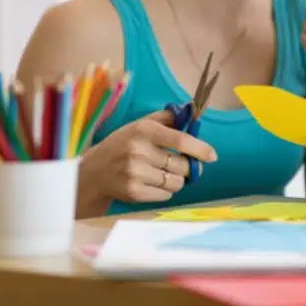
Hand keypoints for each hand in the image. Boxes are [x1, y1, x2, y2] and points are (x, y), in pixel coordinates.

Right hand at [77, 108, 215, 212]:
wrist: (93, 173)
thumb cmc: (121, 146)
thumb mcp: (138, 125)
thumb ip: (165, 118)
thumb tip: (190, 110)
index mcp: (143, 130)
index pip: (181, 140)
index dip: (200, 149)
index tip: (212, 156)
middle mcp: (139, 150)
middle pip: (182, 165)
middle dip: (186, 167)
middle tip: (177, 165)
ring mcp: (135, 173)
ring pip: (176, 182)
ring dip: (176, 180)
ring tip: (161, 174)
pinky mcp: (133, 192)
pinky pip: (165, 195)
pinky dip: (164, 191)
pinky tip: (151, 183)